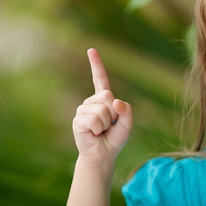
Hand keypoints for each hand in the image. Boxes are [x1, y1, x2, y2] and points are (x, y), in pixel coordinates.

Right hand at [72, 48, 133, 166]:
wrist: (103, 155)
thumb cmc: (114, 139)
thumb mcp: (127, 125)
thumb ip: (127, 112)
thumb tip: (116, 102)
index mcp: (103, 99)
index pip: (99, 79)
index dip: (96, 64)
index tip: (91, 50)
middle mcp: (91, 101)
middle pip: (107, 96)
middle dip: (113, 113)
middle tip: (108, 125)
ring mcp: (83, 110)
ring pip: (102, 110)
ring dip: (106, 124)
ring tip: (100, 131)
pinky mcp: (78, 120)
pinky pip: (94, 120)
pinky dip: (98, 129)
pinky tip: (93, 134)